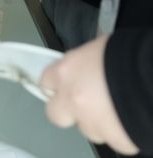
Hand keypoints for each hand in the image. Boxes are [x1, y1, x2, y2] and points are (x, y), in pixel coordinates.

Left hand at [41, 36, 139, 154]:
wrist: (152, 78)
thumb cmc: (126, 54)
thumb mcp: (98, 48)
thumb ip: (84, 62)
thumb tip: (87, 66)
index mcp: (66, 72)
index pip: (46, 81)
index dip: (57, 84)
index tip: (67, 85)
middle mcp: (72, 100)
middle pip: (56, 114)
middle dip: (68, 111)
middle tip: (86, 106)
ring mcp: (92, 122)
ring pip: (88, 129)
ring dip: (98, 123)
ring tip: (116, 111)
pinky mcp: (115, 139)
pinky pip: (115, 140)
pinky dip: (122, 134)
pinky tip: (130, 121)